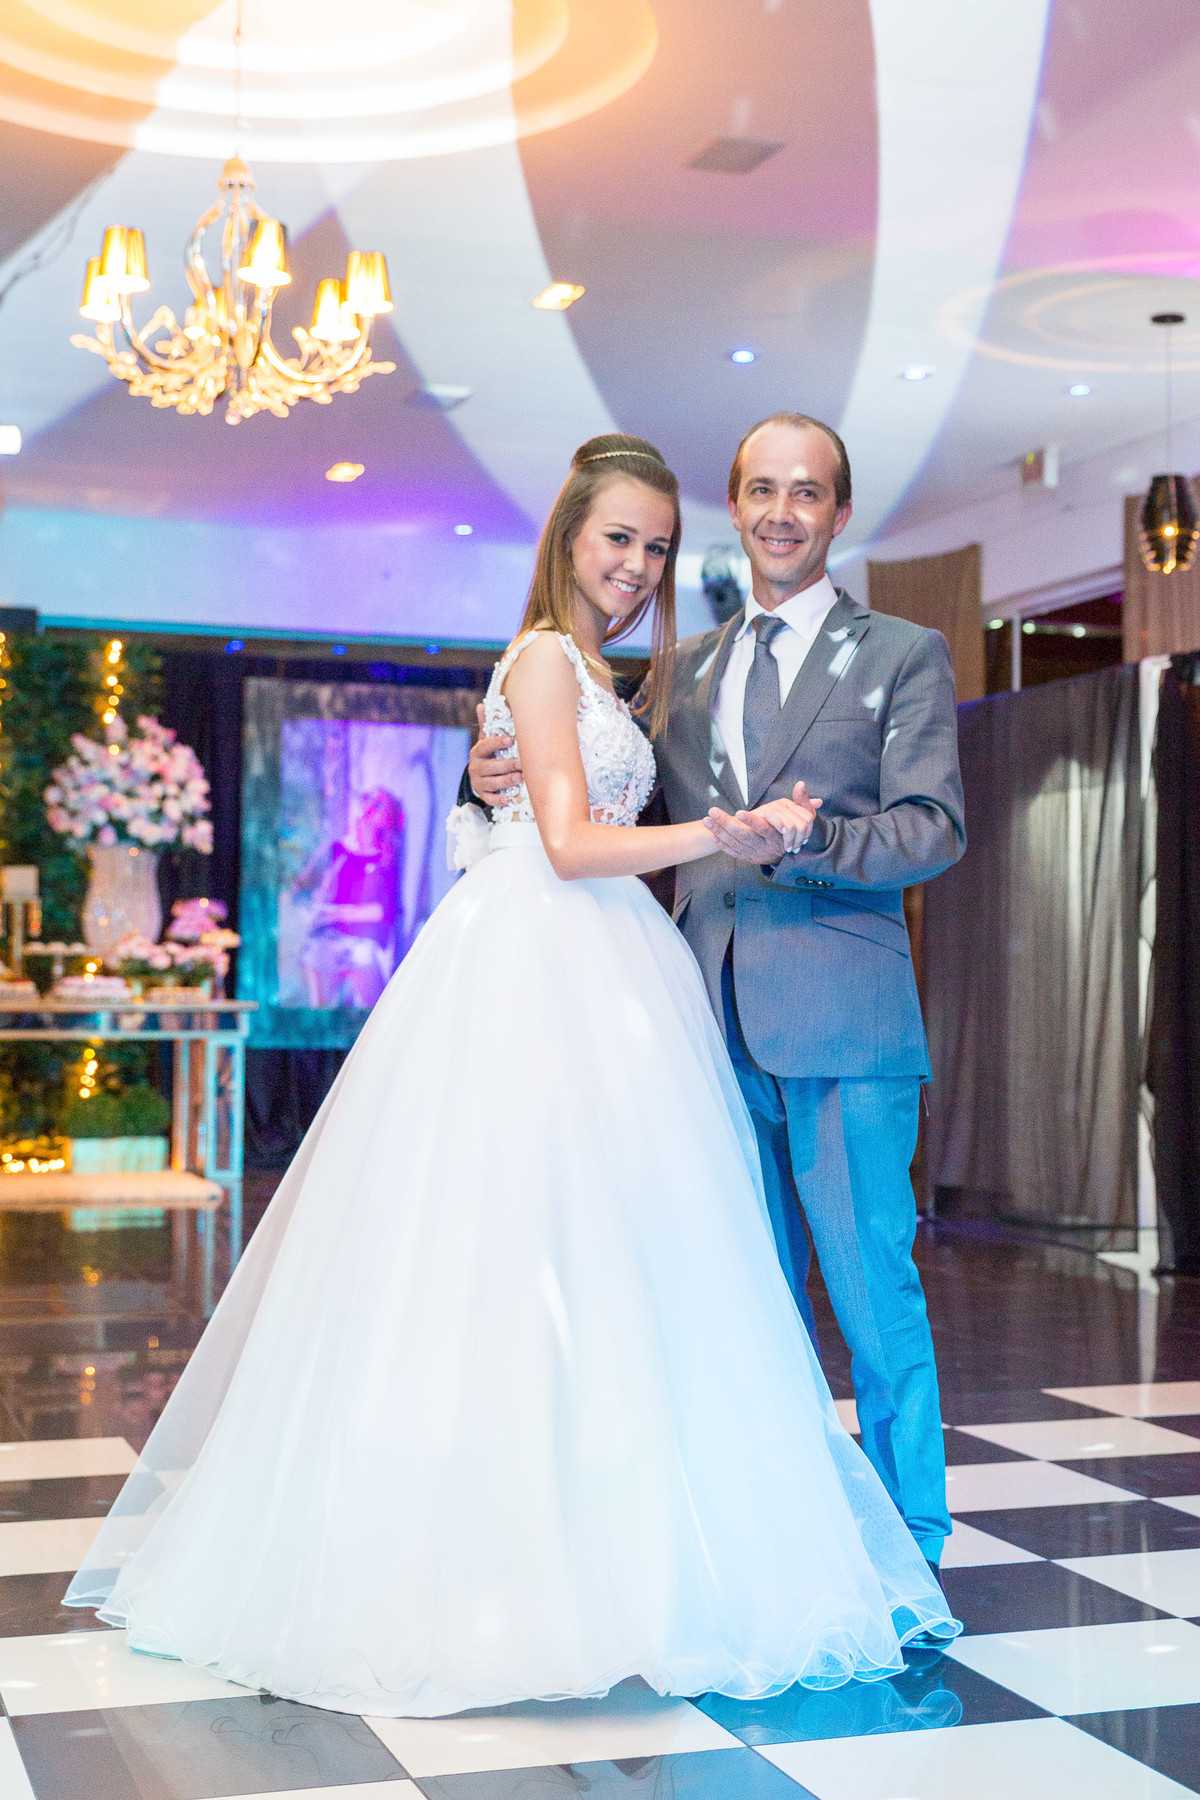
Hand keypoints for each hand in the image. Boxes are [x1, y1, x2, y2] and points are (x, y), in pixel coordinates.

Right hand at [468, 702, 524, 805]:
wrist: (479, 777)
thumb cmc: (488, 755)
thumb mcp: (486, 741)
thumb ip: (487, 726)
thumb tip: (482, 704)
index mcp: (477, 752)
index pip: (484, 746)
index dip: (496, 743)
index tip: (509, 739)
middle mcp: (475, 767)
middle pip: (490, 767)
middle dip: (506, 765)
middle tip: (522, 764)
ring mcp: (478, 782)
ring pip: (491, 783)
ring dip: (506, 781)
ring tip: (520, 778)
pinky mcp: (482, 795)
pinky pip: (489, 799)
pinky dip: (498, 800)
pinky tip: (507, 799)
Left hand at [703, 781, 821, 863]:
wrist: (791, 857)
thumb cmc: (797, 834)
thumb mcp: (805, 818)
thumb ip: (802, 801)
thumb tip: (801, 783)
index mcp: (777, 837)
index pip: (763, 828)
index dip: (751, 821)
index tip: (738, 812)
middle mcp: (765, 848)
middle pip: (743, 836)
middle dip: (726, 824)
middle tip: (712, 812)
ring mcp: (755, 854)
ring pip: (734, 843)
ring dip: (719, 831)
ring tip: (706, 819)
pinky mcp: (748, 858)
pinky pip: (733, 852)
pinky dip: (722, 844)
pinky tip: (712, 835)